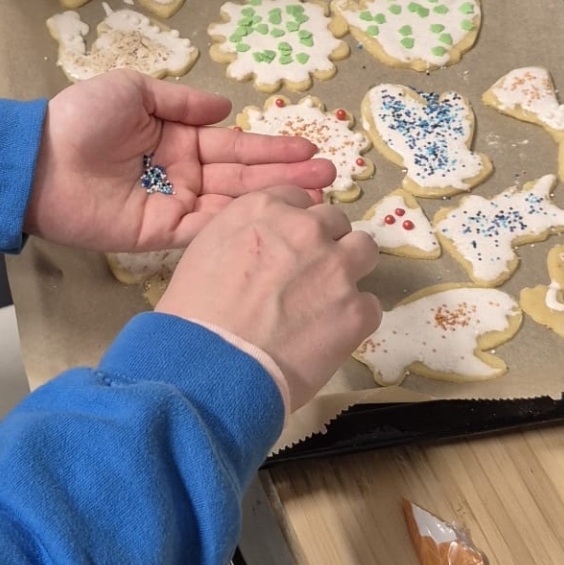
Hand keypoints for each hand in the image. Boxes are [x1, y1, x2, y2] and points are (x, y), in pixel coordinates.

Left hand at [24, 72, 334, 251]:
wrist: (39, 161)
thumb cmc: (81, 119)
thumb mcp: (134, 90)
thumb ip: (182, 101)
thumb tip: (227, 108)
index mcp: (177, 138)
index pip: (234, 145)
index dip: (270, 147)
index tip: (308, 147)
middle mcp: (181, 173)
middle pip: (243, 176)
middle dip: (286, 175)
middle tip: (329, 174)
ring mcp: (173, 205)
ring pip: (233, 204)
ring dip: (273, 201)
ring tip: (317, 197)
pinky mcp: (160, 234)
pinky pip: (205, 230)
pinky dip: (238, 225)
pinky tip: (273, 221)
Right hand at [157, 189, 381, 410]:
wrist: (213, 366)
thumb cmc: (194, 315)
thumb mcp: (203, 251)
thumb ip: (241, 233)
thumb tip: (261, 244)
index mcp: (264, 210)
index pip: (296, 198)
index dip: (293, 223)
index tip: (286, 245)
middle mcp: (306, 229)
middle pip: (333, 221)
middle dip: (323, 243)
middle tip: (306, 276)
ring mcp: (337, 267)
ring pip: (364, 250)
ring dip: (350, 269)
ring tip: (329, 300)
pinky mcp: (357, 309)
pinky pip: (370, 304)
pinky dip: (353, 319)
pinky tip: (329, 337)